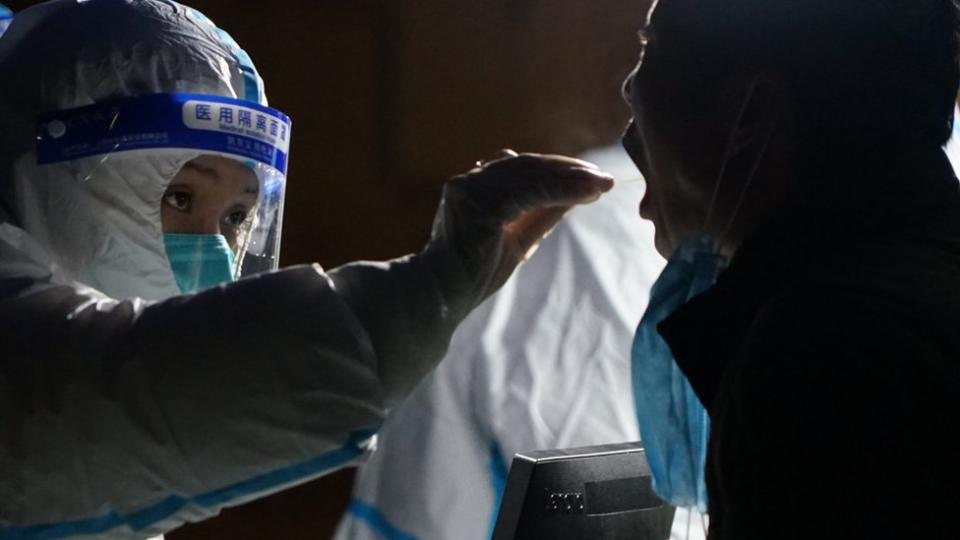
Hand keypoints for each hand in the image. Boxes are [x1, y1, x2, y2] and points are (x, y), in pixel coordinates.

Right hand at [424, 149, 613, 313]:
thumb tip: (575, 196)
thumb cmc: (475, 273)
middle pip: (527, 165)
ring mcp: (469, 187)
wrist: (443, 294)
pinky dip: (562, 190)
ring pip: (530, 175)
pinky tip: (588, 193)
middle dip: (568, 170)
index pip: (520, 169)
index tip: (590, 178)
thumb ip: (540, 215)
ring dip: (571, 178)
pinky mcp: (477, 202)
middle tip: (603, 178)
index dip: (557, 170)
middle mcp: (470, 181)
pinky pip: (529, 191)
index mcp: (475, 187)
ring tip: (601, 184)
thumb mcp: (517, 239)